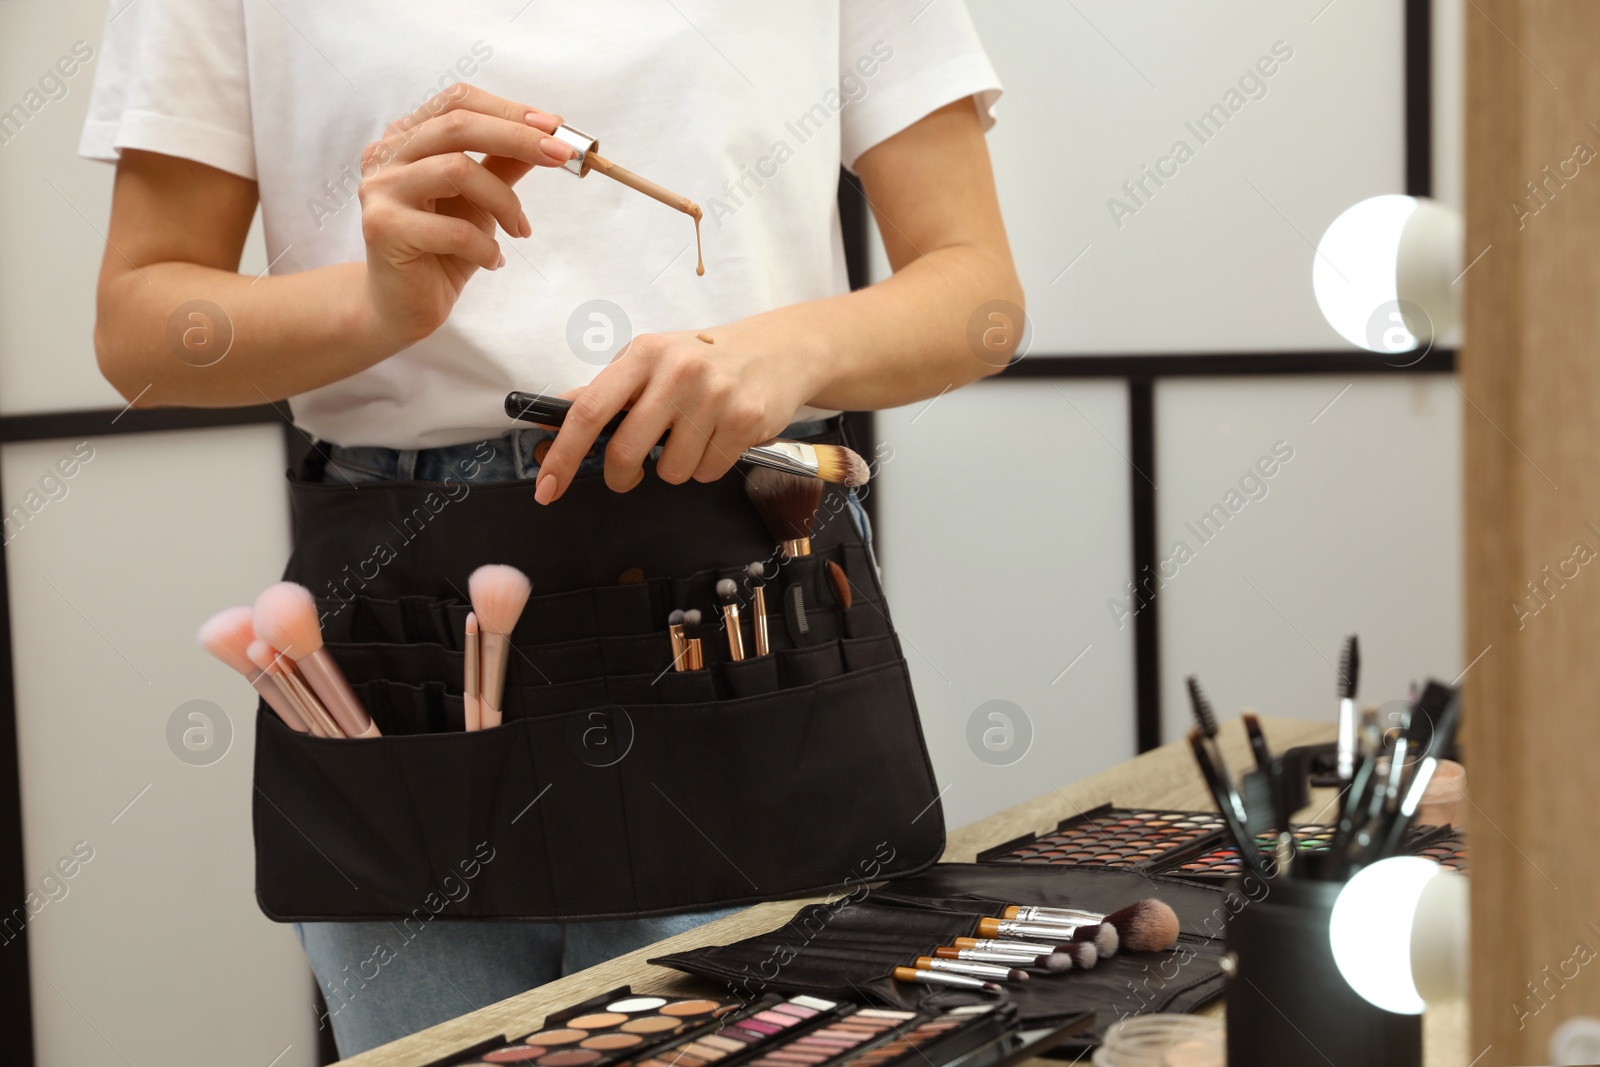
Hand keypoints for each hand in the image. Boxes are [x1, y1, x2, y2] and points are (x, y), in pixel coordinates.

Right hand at [357, 84, 573, 346]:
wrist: (405, 305)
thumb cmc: (442, 248)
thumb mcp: (481, 199)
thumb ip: (503, 163)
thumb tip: (548, 133)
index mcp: (408, 136)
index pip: (458, 101)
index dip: (508, 110)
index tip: (555, 126)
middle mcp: (387, 154)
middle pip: (458, 126)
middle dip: (517, 138)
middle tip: (561, 156)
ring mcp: (380, 189)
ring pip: (457, 170)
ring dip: (504, 201)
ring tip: (519, 229)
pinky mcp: (383, 228)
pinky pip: (454, 229)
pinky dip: (487, 246)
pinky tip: (493, 260)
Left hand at [533, 329, 817, 503]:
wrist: (779, 350)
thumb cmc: (705, 359)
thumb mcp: (653, 360)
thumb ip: (607, 391)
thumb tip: (553, 421)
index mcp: (643, 353)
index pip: (589, 410)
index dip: (563, 453)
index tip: (547, 486)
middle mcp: (676, 370)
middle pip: (625, 451)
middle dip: (621, 476)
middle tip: (628, 475)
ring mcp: (713, 395)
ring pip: (670, 470)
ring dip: (676, 467)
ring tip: (693, 438)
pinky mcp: (744, 419)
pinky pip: (706, 472)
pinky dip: (707, 466)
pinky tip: (719, 438)